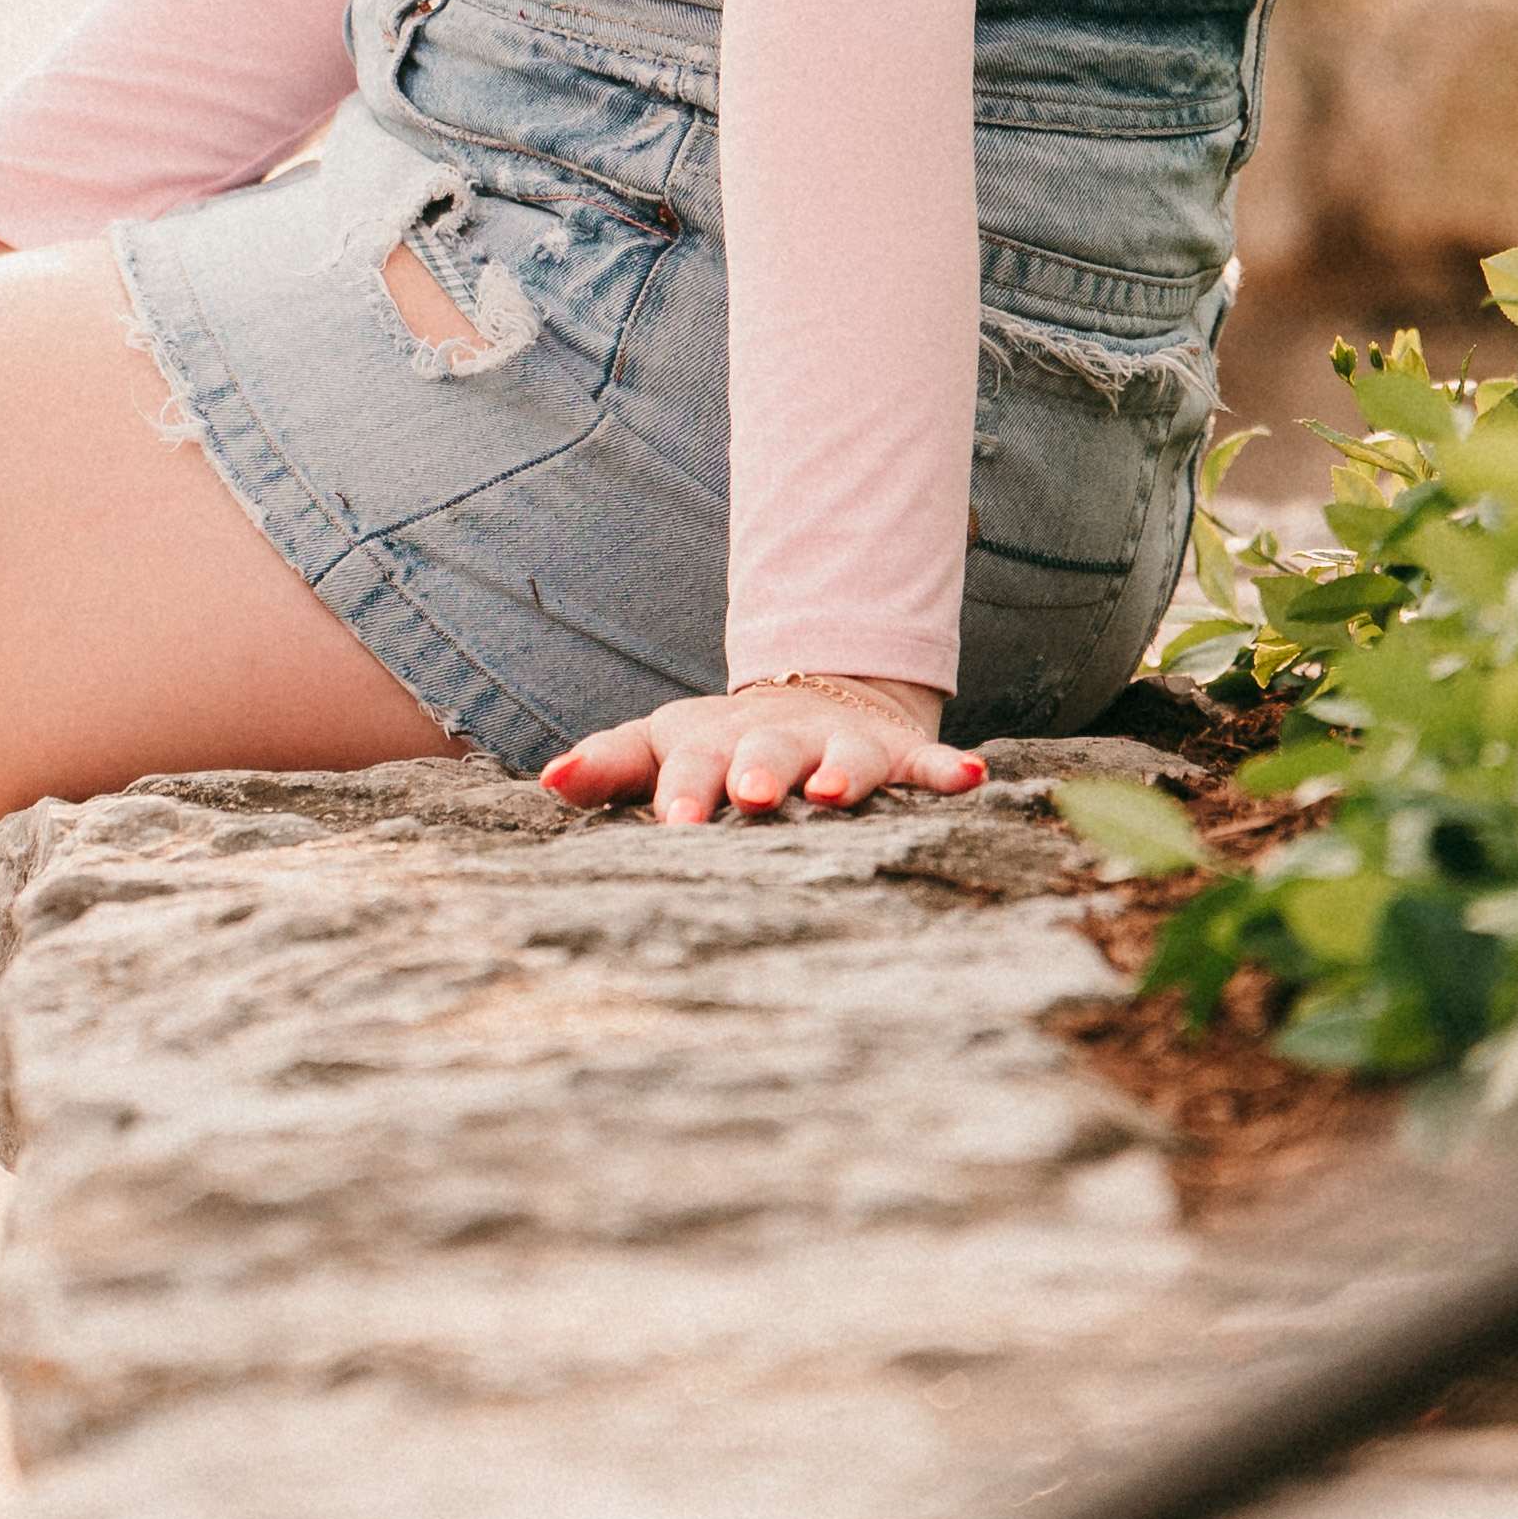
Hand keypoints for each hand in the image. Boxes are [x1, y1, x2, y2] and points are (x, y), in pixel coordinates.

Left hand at [544, 671, 980, 828]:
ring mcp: (834, 743)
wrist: (811, 697)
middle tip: (750, 795)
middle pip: (763, 752)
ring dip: (842, 771)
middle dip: (757, 771)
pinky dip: (945, 769)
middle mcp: (773, 740)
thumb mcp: (661, 745)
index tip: (675, 822)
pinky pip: (921, 761)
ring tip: (838, 792)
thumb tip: (546, 781)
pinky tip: (972, 780)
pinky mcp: (890, 749)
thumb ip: (607, 764)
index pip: (687, 763)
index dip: (682, 789)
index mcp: (709, 743)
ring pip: (842, 756)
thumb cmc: (718, 745)